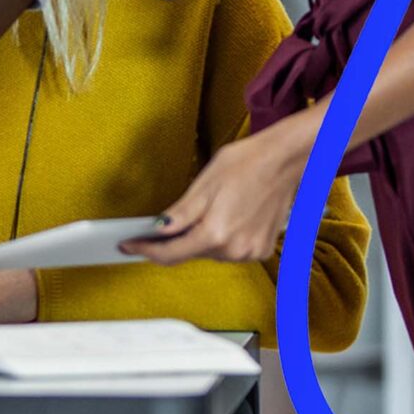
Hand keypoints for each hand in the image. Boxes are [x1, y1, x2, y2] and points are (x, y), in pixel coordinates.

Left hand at [121, 125, 308, 264]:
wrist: (285, 160)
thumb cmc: (245, 163)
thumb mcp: (204, 183)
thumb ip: (181, 213)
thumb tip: (158, 230)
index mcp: (215, 233)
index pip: (171, 254)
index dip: (146, 250)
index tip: (127, 246)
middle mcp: (234, 249)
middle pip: (190, 253)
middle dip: (173, 242)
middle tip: (158, 226)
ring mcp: (251, 252)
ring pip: (210, 253)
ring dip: (199, 240)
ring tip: (205, 212)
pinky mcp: (262, 250)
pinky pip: (230, 250)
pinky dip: (221, 239)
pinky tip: (226, 219)